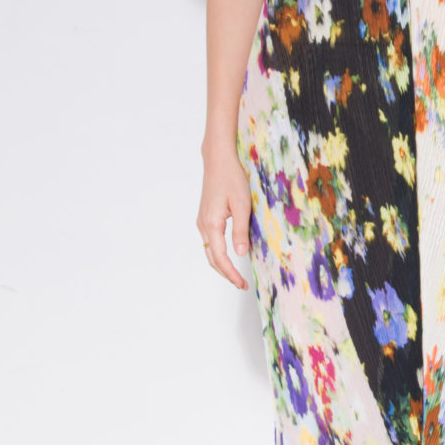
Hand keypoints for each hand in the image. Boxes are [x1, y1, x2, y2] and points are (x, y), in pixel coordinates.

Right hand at [198, 143, 252, 289]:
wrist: (218, 160)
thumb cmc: (232, 178)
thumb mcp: (242, 204)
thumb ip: (241, 230)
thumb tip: (241, 254)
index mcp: (212, 224)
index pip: (220, 257)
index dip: (231, 273)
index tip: (242, 284)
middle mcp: (203, 225)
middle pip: (212, 258)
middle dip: (226, 273)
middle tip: (241, 284)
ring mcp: (203, 221)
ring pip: (210, 251)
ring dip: (222, 265)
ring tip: (236, 274)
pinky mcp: (206, 216)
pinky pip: (211, 241)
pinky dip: (218, 253)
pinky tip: (230, 255)